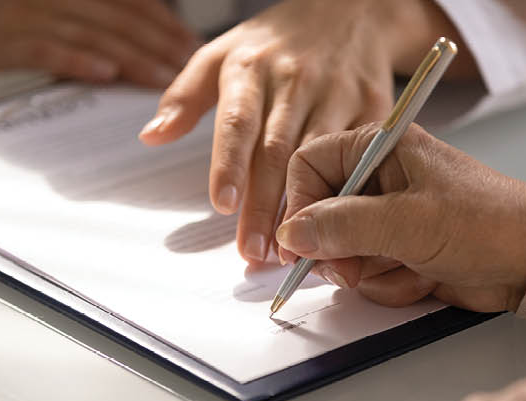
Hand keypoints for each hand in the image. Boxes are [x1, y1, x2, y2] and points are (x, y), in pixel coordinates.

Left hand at [138, 0, 469, 263]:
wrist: (350, 10)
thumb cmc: (275, 43)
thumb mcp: (221, 53)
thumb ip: (184, 97)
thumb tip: (152, 136)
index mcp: (251, 68)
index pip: (237, 120)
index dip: (230, 163)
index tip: (223, 203)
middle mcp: (295, 80)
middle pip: (277, 152)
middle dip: (265, 206)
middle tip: (254, 251)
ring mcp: (338, 92)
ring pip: (321, 158)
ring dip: (306, 207)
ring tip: (291, 250)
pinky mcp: (374, 105)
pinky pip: (360, 156)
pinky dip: (348, 193)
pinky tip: (335, 227)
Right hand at [275, 123, 525, 312]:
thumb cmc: (486, 222)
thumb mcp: (408, 222)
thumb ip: (343, 226)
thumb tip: (292, 233)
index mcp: (378, 147)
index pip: (308, 165)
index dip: (299, 204)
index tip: (300, 242)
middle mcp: (377, 178)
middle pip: (318, 215)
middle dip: (337, 250)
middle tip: (355, 268)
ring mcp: (386, 217)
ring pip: (340, 252)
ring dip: (370, 271)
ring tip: (409, 267)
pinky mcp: (396, 249)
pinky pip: (366, 273)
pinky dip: (391, 283)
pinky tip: (423, 276)